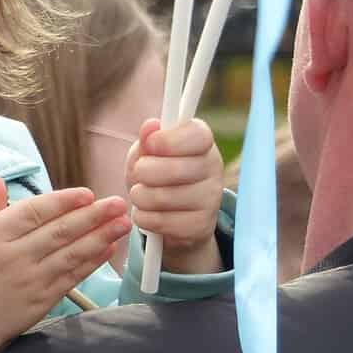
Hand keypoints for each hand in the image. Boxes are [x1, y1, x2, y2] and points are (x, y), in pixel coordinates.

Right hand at [0, 177, 130, 352]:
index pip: (35, 212)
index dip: (64, 201)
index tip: (87, 194)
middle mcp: (13, 257)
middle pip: (60, 231)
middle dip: (94, 215)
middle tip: (119, 203)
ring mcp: (29, 281)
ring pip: (71, 254)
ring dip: (101, 237)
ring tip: (123, 223)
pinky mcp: (40, 302)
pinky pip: (71, 278)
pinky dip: (91, 263)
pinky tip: (108, 249)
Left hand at [125, 117, 224, 274]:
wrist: (173, 213)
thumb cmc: (158, 172)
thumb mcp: (148, 152)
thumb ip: (147, 140)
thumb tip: (150, 126)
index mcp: (203, 141)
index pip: (196, 136)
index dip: (168, 141)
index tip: (149, 144)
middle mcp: (213, 168)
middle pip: (175, 169)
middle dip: (145, 171)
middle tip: (138, 173)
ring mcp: (211, 199)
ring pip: (164, 198)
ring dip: (140, 196)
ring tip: (139, 194)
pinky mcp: (201, 225)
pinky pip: (162, 222)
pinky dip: (144, 218)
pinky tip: (145, 213)